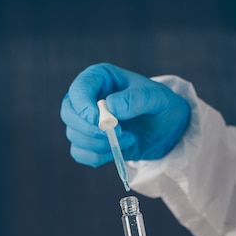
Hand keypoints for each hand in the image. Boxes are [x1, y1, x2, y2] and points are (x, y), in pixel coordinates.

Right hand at [60, 63, 190, 166]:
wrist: (168, 129)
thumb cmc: (161, 106)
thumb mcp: (156, 98)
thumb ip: (136, 99)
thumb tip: (111, 107)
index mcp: (100, 78)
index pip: (78, 90)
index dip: (83, 108)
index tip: (100, 121)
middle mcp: (88, 98)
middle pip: (68, 113)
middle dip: (89, 129)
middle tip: (118, 133)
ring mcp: (86, 121)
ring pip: (74, 135)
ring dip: (100, 144)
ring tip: (128, 138)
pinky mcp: (90, 142)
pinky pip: (80, 153)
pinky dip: (97, 156)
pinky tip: (118, 150)